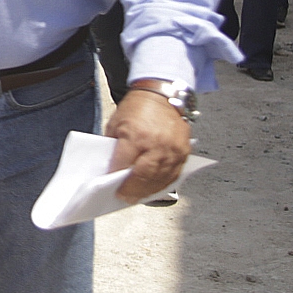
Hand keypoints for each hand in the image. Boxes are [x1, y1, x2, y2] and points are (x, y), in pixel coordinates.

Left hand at [105, 83, 190, 202]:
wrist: (163, 95)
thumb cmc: (137, 108)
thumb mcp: (116, 123)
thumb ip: (114, 146)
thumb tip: (110, 167)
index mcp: (136, 136)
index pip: (123, 164)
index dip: (115, 177)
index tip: (108, 186)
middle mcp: (156, 144)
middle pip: (143, 176)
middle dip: (132, 190)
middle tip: (125, 197)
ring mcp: (173, 150)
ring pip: (160, 179)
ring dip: (148, 191)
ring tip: (138, 196)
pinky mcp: (184, 152)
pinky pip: (174, 175)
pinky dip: (163, 184)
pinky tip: (154, 188)